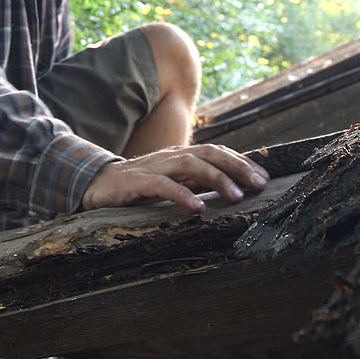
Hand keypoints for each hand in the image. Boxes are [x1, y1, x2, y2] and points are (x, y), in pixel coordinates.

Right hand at [81, 144, 268, 213]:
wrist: (96, 184)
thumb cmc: (138, 186)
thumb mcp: (172, 182)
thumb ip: (194, 182)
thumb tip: (226, 187)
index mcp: (180, 156)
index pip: (215, 152)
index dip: (241, 162)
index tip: (263, 177)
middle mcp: (170, 157)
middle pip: (208, 152)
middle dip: (236, 166)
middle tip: (258, 184)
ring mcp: (153, 168)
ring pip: (190, 165)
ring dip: (216, 178)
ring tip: (235, 196)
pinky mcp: (136, 182)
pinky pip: (162, 186)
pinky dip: (182, 195)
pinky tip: (198, 207)